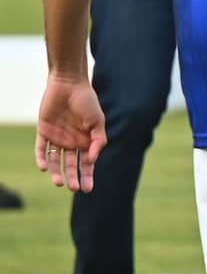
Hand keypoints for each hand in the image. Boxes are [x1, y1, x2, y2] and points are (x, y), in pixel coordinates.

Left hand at [35, 76, 106, 191]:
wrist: (69, 84)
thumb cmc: (87, 102)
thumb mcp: (98, 121)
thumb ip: (98, 140)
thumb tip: (92, 160)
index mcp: (86, 141)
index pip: (86, 164)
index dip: (87, 176)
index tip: (88, 189)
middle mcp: (71, 142)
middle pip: (70, 165)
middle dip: (73, 177)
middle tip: (74, 188)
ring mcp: (57, 138)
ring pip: (55, 160)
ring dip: (56, 172)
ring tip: (59, 182)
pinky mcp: (43, 131)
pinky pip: (41, 148)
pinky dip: (41, 158)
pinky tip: (44, 167)